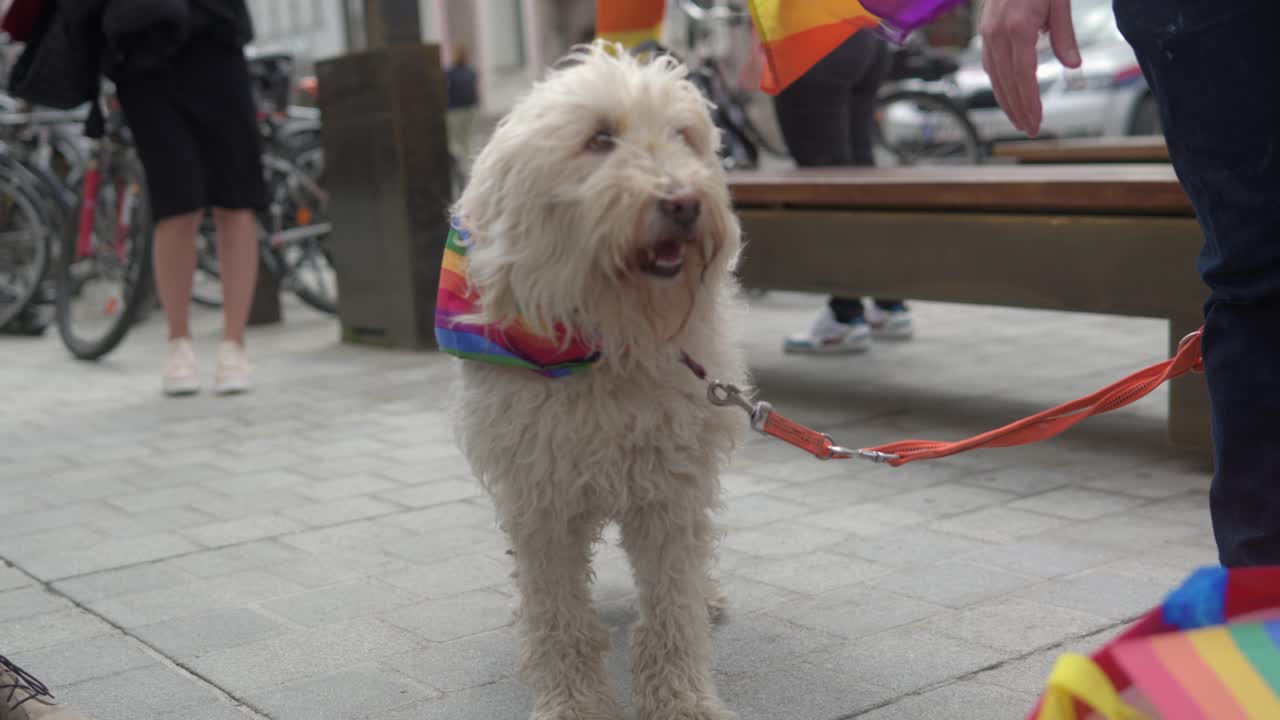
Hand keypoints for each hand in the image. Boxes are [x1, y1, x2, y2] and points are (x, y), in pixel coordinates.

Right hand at [980, 0, 1080, 135]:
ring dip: (1006, 100)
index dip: (1030, 103)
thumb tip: (1072, 66)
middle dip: (1018, 109)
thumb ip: (1064, 35)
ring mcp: (987, 33)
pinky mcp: (985, 30)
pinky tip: (1008, 93)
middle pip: (1006, 83)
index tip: (1036, 122)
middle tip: (1030, 129)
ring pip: (995, 76)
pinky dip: (1000, 82)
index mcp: (1018, 28)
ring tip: (1019, 118)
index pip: (1024, 77)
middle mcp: (997, 34)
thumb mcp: (1059, 2)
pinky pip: (991, 63)